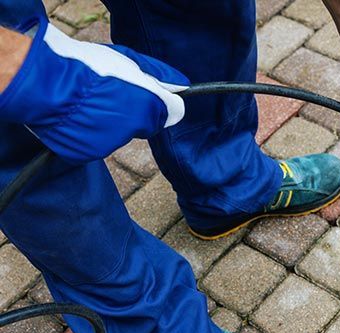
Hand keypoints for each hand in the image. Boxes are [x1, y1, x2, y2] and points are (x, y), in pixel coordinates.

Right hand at [0, 16, 188, 163]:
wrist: (46, 83)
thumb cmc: (88, 66)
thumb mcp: (129, 61)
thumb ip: (160, 75)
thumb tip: (183, 86)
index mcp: (149, 106)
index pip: (171, 112)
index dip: (158, 102)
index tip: (147, 95)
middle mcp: (134, 129)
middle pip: (143, 124)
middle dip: (132, 112)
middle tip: (109, 94)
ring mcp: (110, 144)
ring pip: (118, 135)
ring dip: (108, 122)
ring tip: (87, 102)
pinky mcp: (87, 153)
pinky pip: (94, 143)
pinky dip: (88, 133)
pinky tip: (76, 115)